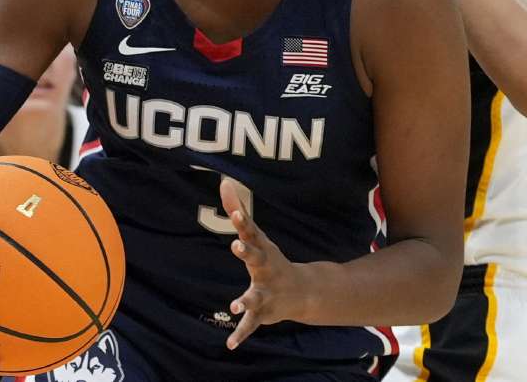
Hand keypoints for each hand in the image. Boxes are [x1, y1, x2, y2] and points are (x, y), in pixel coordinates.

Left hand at [219, 178, 305, 349]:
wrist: (303, 292)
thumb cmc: (270, 259)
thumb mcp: (256, 236)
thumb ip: (237, 210)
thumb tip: (223, 181)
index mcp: (262, 250)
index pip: (251, 232)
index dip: (242, 222)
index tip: (235, 212)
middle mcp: (266, 269)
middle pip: (256, 258)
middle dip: (246, 252)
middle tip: (236, 245)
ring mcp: (266, 291)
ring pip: (255, 296)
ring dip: (245, 300)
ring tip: (234, 306)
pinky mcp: (263, 313)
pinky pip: (251, 325)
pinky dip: (241, 335)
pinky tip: (229, 345)